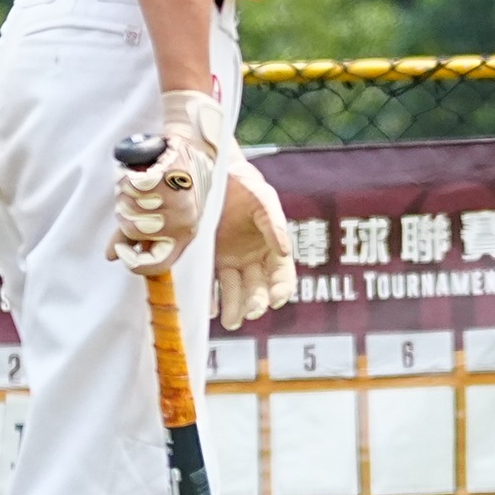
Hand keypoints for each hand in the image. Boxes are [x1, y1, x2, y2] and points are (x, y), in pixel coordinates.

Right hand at [109, 89, 227, 273]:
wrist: (194, 146)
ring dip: (126, 192)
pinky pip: (130, 185)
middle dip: (126, 211)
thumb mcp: (162, 211)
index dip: (132, 261)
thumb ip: (133, 235)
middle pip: (131, 228)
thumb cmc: (181, 180)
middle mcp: (183, 222)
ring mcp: (177, 201)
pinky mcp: (168, 179)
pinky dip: (126, 177)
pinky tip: (136, 172)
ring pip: (128, 206)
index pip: (155, 263)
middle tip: (139, 195)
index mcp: (185, 234)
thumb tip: (110, 256)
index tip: (118, 252)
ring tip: (141, 181)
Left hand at [214, 151, 297, 327]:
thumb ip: (275, 224)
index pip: (282, 275)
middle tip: (250, 312)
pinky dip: (210, 297)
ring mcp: (230, 260)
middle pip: (258, 287)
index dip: (282, 289)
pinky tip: (210, 308)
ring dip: (234, 308)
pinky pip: (210, 282)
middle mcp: (253, 258)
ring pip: (235, 290)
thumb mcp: (263, 199)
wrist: (211, 172)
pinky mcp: (209, 258)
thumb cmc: (244, 184)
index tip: (276, 300)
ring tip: (231, 322)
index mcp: (272, 246)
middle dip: (255, 302)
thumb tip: (285, 251)